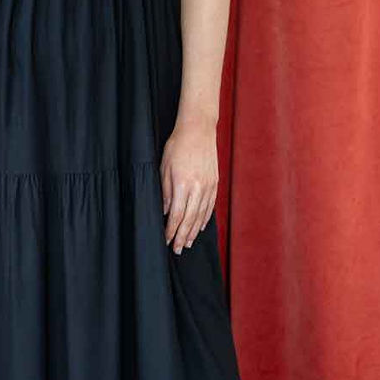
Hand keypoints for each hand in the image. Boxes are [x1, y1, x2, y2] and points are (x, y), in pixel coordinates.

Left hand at [160, 119, 218, 252]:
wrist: (199, 129)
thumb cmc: (178, 145)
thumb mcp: (164, 167)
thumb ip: (165, 191)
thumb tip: (164, 211)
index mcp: (183, 184)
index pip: (176, 214)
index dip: (171, 230)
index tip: (167, 240)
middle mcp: (198, 188)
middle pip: (190, 219)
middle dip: (183, 236)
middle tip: (178, 249)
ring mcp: (209, 186)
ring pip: (201, 215)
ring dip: (194, 231)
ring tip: (188, 243)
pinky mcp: (215, 183)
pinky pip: (210, 206)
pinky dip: (205, 219)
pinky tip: (200, 227)